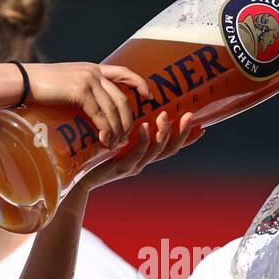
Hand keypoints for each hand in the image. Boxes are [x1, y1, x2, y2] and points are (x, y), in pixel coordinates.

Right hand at [21, 62, 152, 147]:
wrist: (20, 83)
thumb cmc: (37, 87)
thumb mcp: (64, 84)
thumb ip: (79, 90)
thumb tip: (86, 107)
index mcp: (92, 68)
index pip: (123, 71)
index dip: (139, 83)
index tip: (148, 96)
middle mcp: (93, 72)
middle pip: (122, 98)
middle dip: (128, 120)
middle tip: (126, 138)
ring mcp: (88, 80)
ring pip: (114, 110)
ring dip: (117, 131)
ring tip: (114, 145)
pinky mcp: (80, 92)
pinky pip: (101, 115)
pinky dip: (106, 131)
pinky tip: (105, 142)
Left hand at [68, 110, 203, 197]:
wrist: (76, 177)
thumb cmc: (93, 153)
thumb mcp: (113, 137)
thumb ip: (124, 124)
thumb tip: (131, 101)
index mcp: (144, 154)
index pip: (171, 145)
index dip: (187, 137)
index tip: (203, 126)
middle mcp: (143, 161)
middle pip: (170, 149)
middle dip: (181, 133)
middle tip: (189, 115)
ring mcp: (134, 166)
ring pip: (156, 151)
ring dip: (162, 133)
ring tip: (163, 116)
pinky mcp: (121, 168)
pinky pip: (136, 153)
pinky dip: (143, 140)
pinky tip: (145, 127)